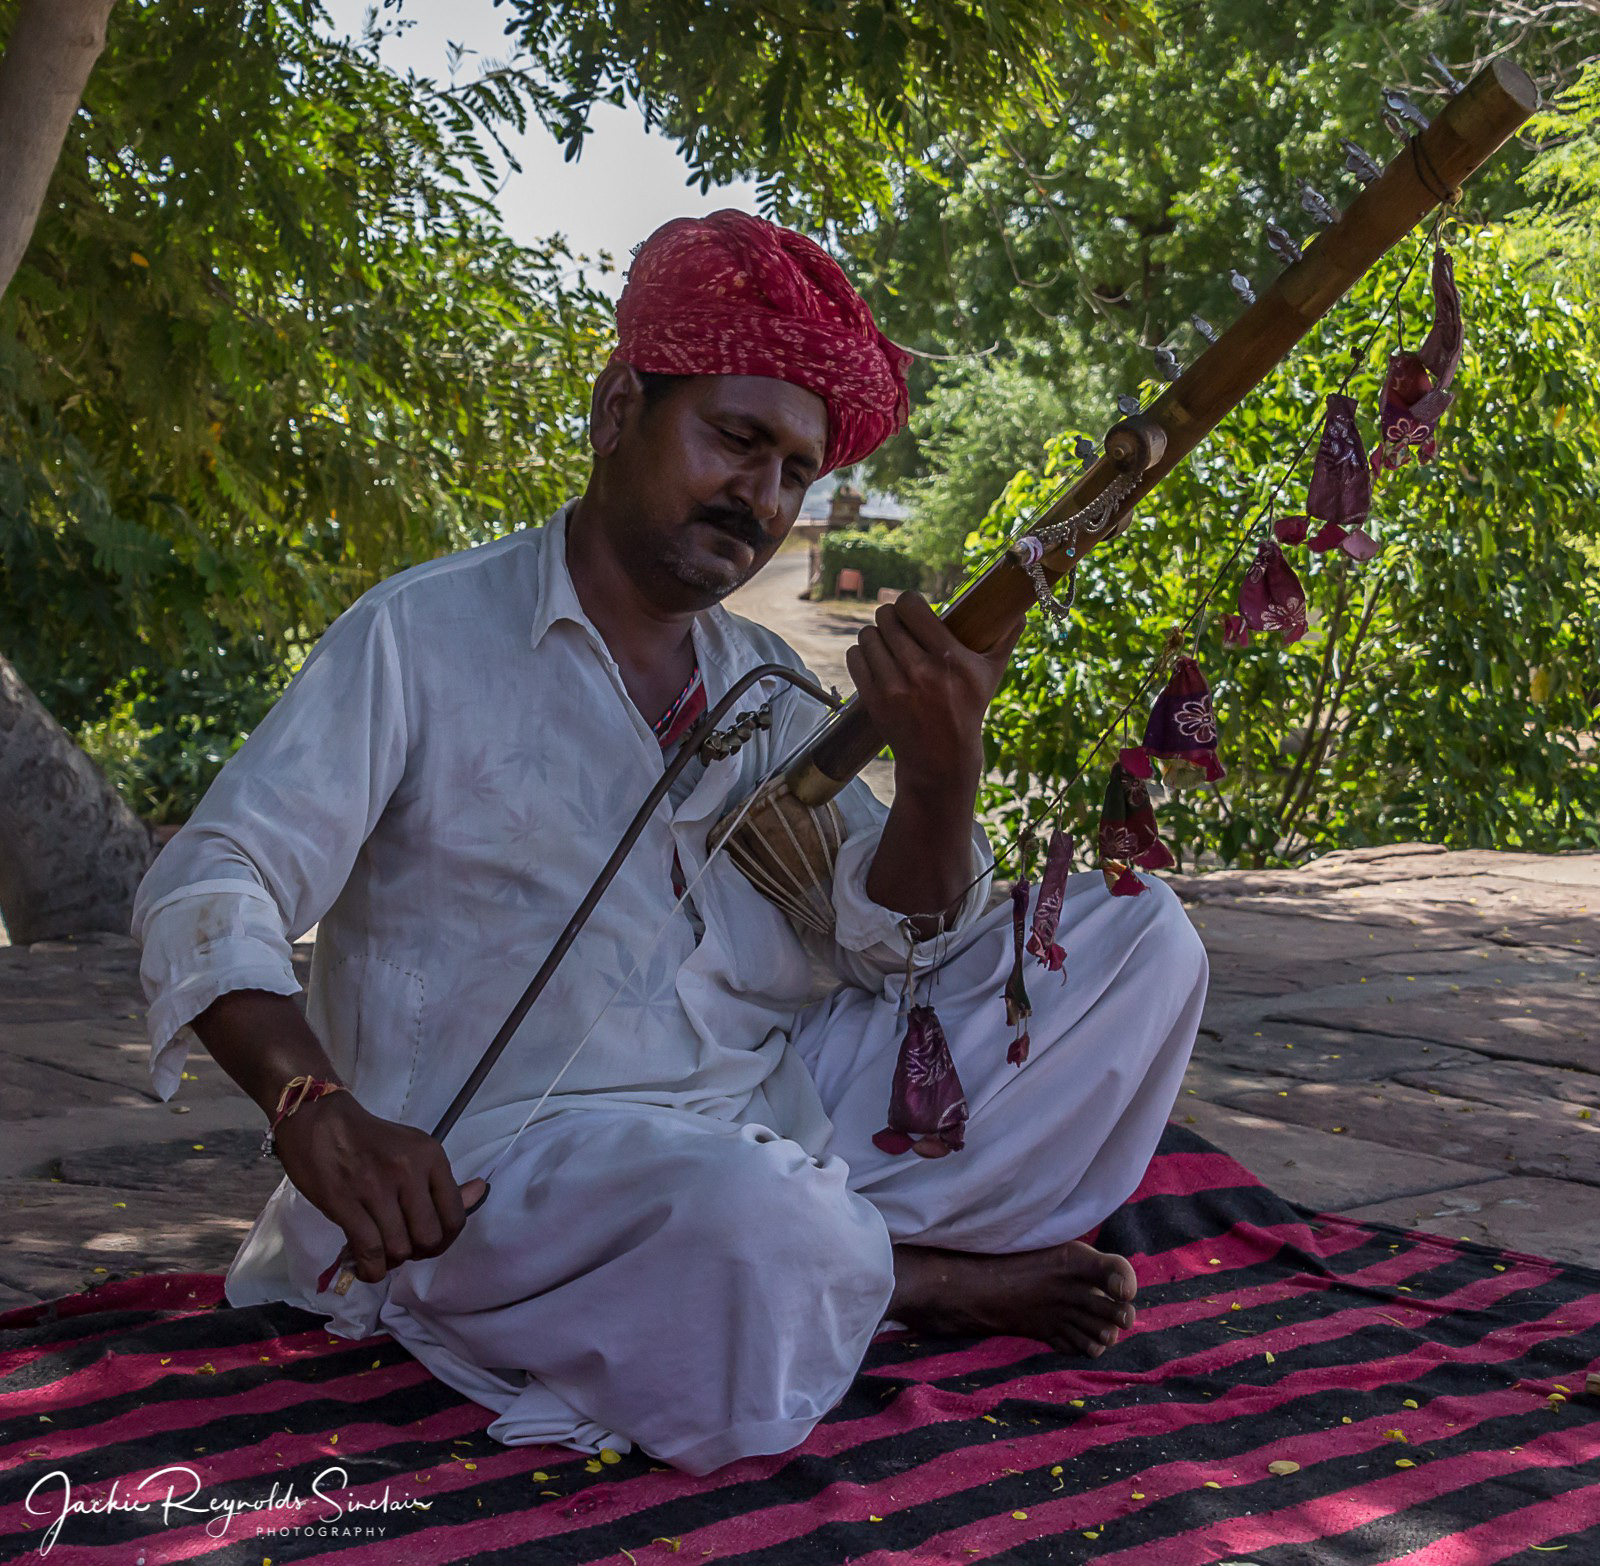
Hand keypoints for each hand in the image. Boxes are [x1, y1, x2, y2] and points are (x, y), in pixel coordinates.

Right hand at [273, 1093, 482, 1284]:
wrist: (319, 1121)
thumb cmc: (370, 1140)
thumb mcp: (414, 1150)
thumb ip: (441, 1180)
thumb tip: (479, 1193)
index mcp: (431, 1156)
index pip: (455, 1214)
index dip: (446, 1239)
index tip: (430, 1242)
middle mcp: (408, 1171)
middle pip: (429, 1237)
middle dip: (419, 1252)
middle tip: (404, 1248)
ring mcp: (376, 1188)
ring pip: (399, 1248)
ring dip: (392, 1260)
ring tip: (382, 1252)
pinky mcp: (344, 1203)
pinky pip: (369, 1252)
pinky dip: (371, 1270)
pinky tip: (367, 1267)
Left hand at [845, 592, 1025, 788]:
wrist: (941, 757)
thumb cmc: (969, 709)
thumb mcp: (991, 675)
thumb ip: (1005, 639)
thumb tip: (1019, 613)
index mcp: (948, 657)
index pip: (910, 606)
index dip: (908, 601)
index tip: (912, 607)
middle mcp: (919, 669)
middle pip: (885, 617)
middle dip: (891, 616)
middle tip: (898, 624)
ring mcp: (893, 686)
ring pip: (867, 635)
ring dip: (875, 635)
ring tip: (887, 642)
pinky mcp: (874, 700)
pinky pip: (855, 657)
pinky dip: (862, 654)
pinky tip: (875, 658)